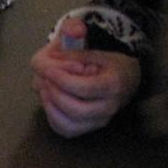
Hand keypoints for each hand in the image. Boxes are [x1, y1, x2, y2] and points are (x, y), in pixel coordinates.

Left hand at [30, 19, 140, 136]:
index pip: (83, 87)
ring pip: (68, 124)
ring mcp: (98, 121)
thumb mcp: (95, 45)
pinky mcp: (87, 129)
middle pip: (74, 108)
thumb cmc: (106, 62)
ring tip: (44, 87)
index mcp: (113, 84)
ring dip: (50, 106)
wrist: (123, 80)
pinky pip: (65, 130)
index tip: (46, 67)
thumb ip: (78, 37)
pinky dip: (51, 116)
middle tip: (44, 77)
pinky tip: (48, 99)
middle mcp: (108, 107)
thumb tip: (66, 37)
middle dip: (54, 92)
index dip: (60, 78)